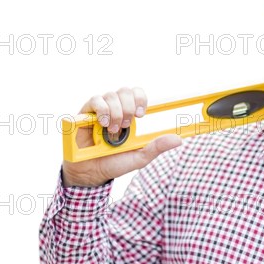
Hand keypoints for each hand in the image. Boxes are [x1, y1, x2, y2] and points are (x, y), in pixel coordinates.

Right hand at [62, 87, 181, 186]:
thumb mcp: (139, 157)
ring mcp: (100, 110)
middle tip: (126, 126)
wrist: (91, 173)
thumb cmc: (114, 163)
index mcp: (129, 116)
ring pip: (111, 95)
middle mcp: (115, 109)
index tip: (141, 114)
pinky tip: (103, 123)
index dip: (140, 98)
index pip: (137, 94)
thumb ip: (157, 147)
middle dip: (128, 107)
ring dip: (115, 112)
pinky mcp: (84, 113)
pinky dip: (102, 110)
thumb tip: (179, 139)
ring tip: (113, 130)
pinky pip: (95, 100)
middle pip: (125, 91)